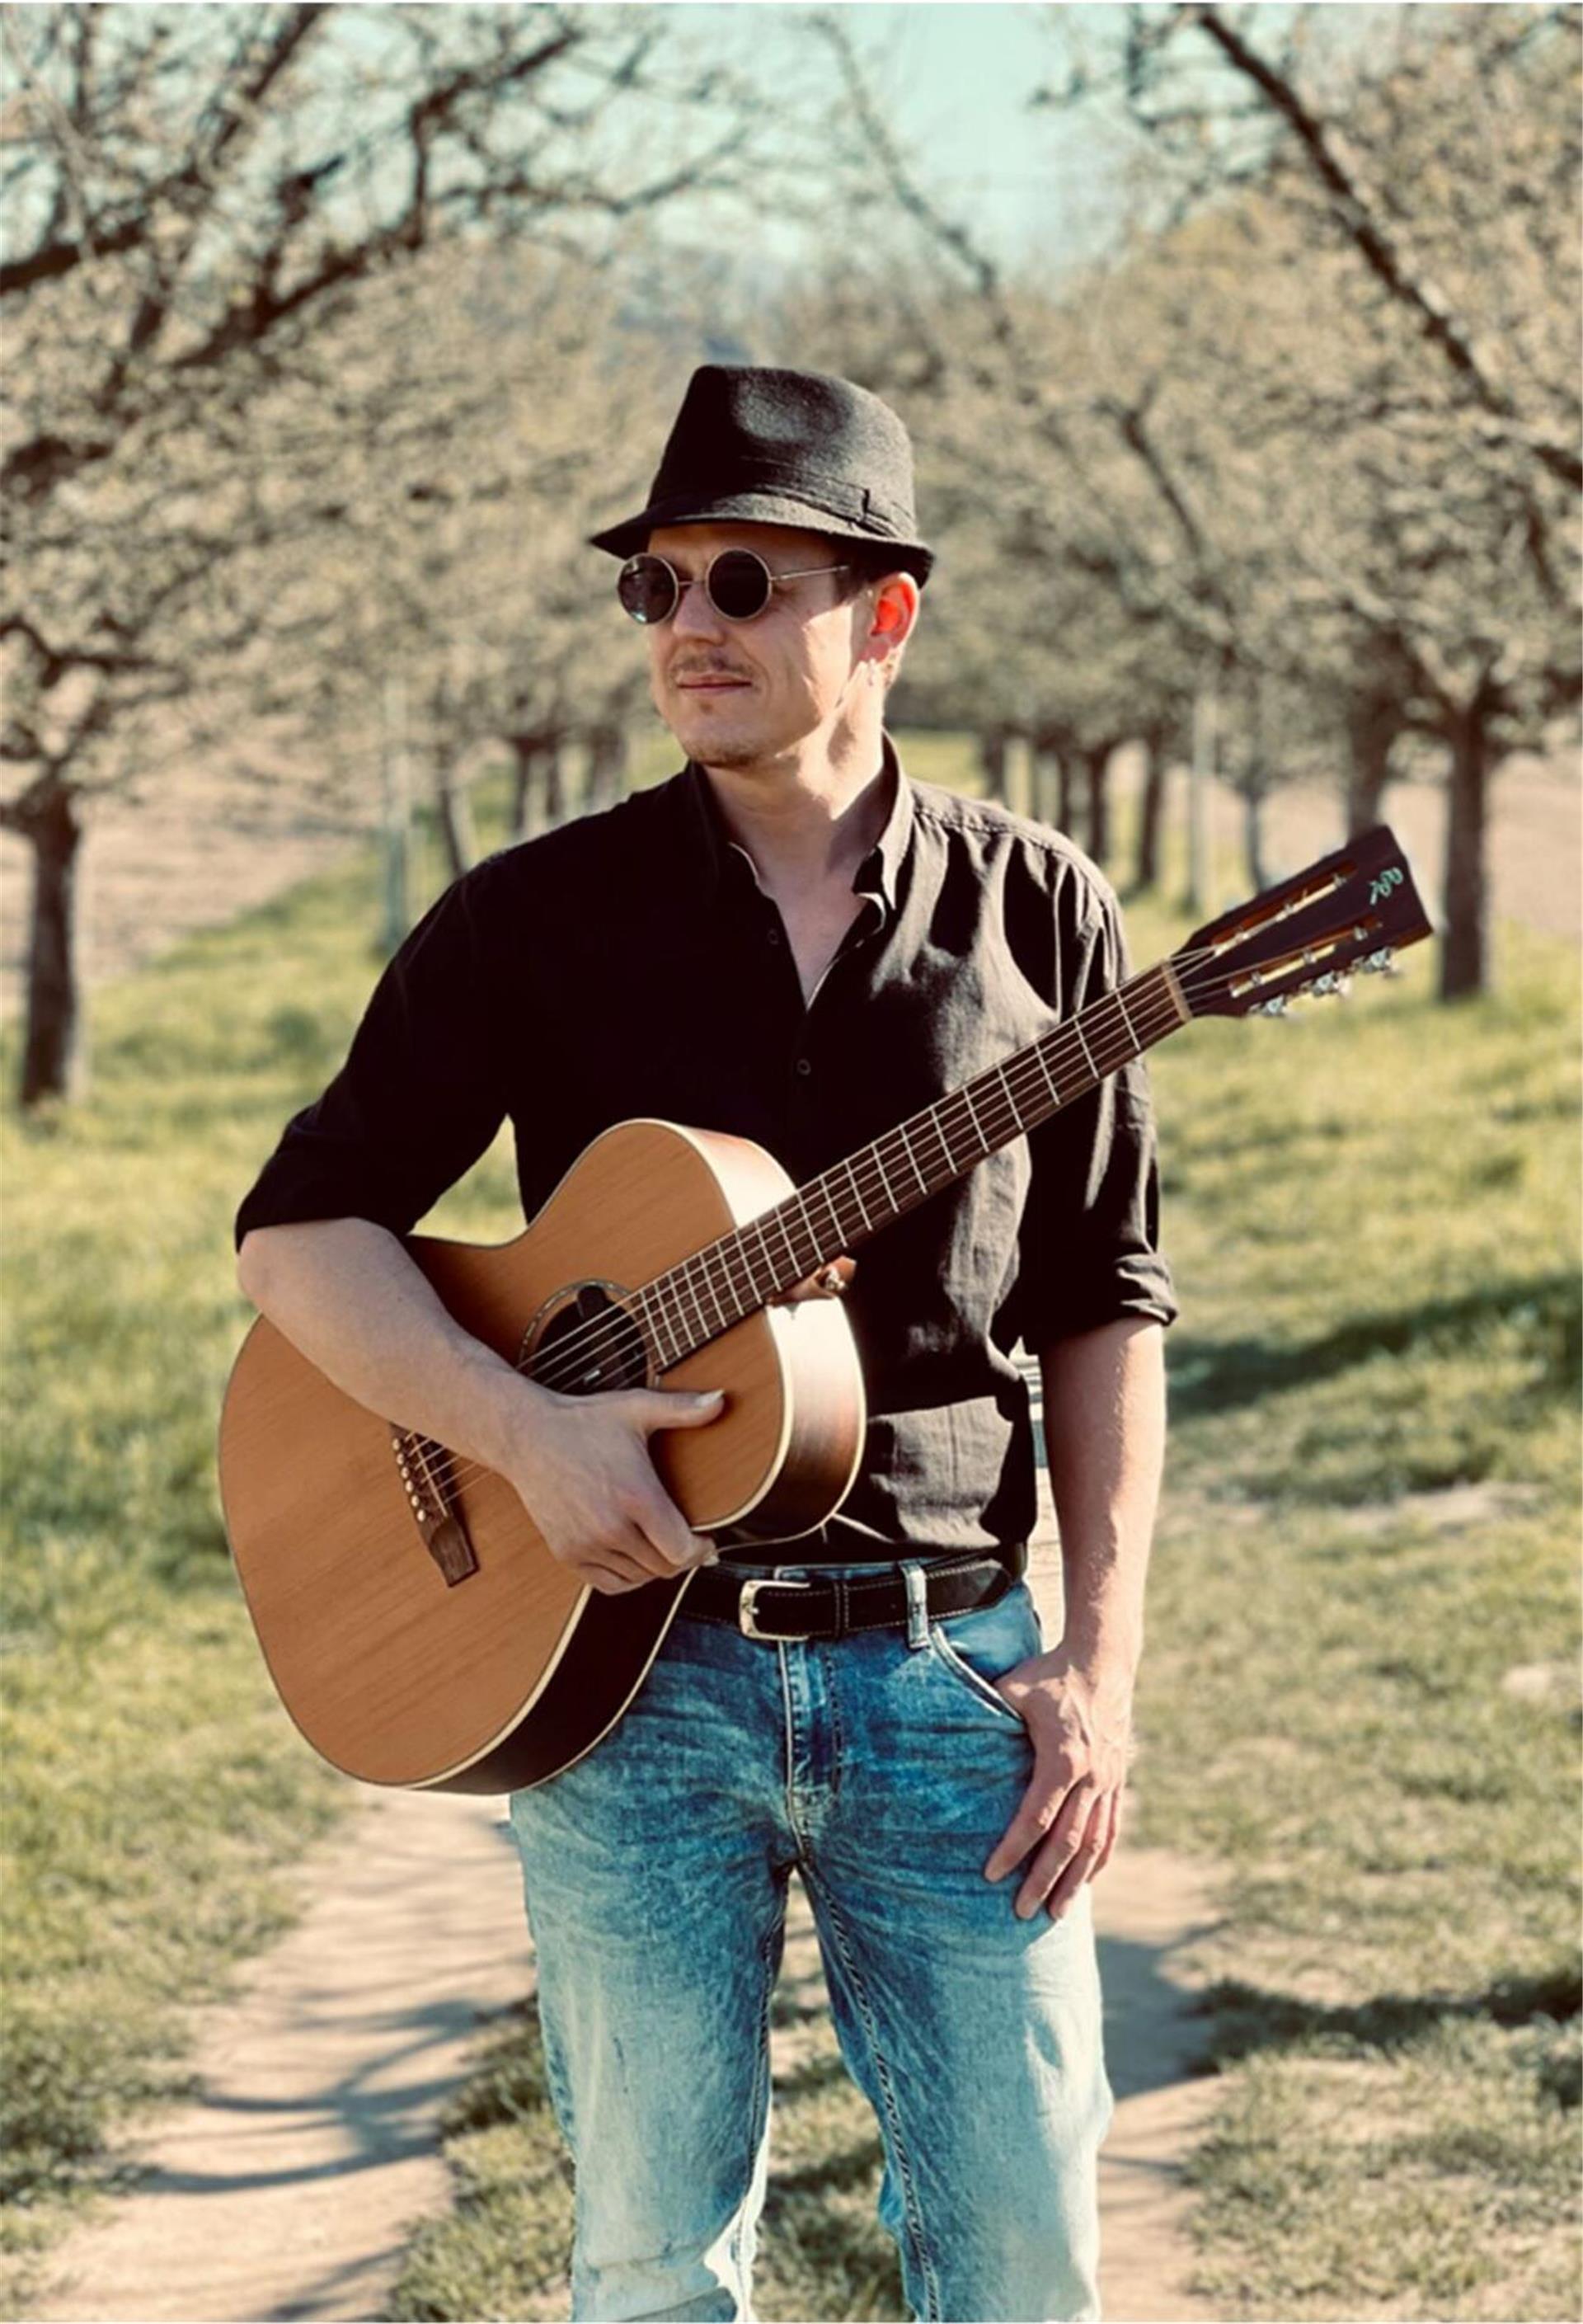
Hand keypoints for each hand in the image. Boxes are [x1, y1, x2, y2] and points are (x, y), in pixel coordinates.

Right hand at [504, 1382, 725, 1595]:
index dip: (701, 1550)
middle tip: (689, 1542)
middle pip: (663, 1568)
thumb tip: (722, 1399)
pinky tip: (634, 1557)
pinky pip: (608, 1584)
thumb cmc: (583, 1422)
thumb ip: (682, 1409)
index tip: (707, 1540)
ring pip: (638, 1578)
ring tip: (662, 1546)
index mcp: (635, 1497)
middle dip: (682, 1557)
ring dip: (655, 1567)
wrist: (527, 1436)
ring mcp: (586, 1544)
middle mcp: (611, 1527)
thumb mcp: (636, 1408)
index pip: (681, 1551)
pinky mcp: (566, 1553)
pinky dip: (627, 1577)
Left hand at [981, 1644, 1134, 1919]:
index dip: (1013, 1849)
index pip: (1036, 1818)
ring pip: (1094, 1844)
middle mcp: (1091, 1777)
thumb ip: (987, 1711)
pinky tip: (1087, 1880)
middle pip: (1067, 1843)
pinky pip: (1111, 1828)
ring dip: (1075, 1881)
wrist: (1103, 1660)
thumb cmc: (1051, 1674)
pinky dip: (1099, 1858)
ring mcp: (1109, 1781)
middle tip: (1022, 1912)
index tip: (991, 1874)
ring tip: (1057, 1912)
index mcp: (1063, 1759)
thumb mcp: (1014, 1688)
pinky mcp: (1118, 1780)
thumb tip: (947, 1725)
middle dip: (1044, 1881)